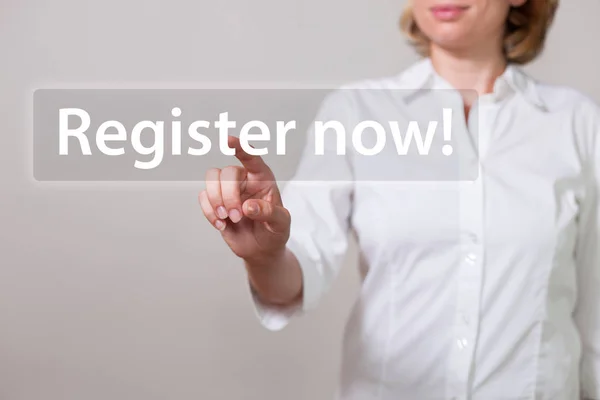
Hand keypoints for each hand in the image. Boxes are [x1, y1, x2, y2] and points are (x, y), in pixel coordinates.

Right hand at [199, 136, 290, 263]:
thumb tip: (248, 206)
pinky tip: (221, 225)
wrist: (261, 250)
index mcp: (262, 178)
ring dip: (216, 200)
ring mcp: (227, 190)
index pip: (251, 157)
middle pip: (226, 173)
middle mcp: (244, 179)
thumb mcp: (281, 224)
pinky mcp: (215, 202)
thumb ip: (269, 213)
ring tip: (227, 219)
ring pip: (211, 180)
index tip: (228, 140)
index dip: (240, 147)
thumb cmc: (275, 231)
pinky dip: (209, 212)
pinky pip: (203, 197)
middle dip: (228, 196)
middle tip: (238, 216)